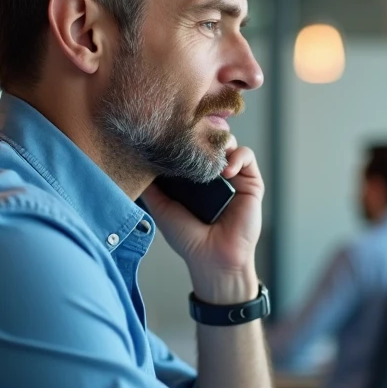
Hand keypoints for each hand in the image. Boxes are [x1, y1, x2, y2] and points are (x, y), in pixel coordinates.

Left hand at [142, 135, 262, 304]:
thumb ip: (151, 186)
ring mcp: (233, 177)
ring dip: (220, 143)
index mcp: (194, 178)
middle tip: (193, 133)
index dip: (186, 137)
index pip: (192, 147)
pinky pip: (247, 157)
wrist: (212, 258)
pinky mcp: (251, 183)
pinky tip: (226, 170)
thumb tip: (135, 162)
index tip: (175, 130)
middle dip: (203, 133)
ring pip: (230, 144)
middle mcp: (214, 175)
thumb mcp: (161, 207)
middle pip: (211, 141)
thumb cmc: (188, 237)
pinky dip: (237, 156)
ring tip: (210, 153)